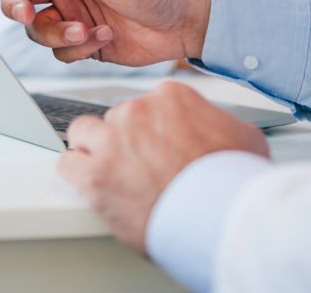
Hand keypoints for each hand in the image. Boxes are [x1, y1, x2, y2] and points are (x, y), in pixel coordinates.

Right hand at [0, 0, 210, 65]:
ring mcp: (72, 13)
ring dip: (59, 34)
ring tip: (90, 30)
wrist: (182, 21)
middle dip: (20, 10)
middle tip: (28, 14)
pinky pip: (60, 51)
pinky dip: (78, 48)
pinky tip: (104, 37)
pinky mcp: (83, 40)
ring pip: (38, 30)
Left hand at [58, 81, 269, 252]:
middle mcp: (137, 111)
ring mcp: (113, 140)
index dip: (150, 129)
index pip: (146, 105)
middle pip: (116, 118)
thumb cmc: (234, 178)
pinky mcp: (96, 173)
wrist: (221, 214)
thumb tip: (217, 126)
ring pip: (84, 133)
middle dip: (123, 140)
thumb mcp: (242, 134)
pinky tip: (89, 182)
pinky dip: (76, 173)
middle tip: (138, 166)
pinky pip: (68, 163)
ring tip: (109, 172)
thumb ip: (218, 122)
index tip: (155, 146)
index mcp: (169, 96)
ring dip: (93, 150)